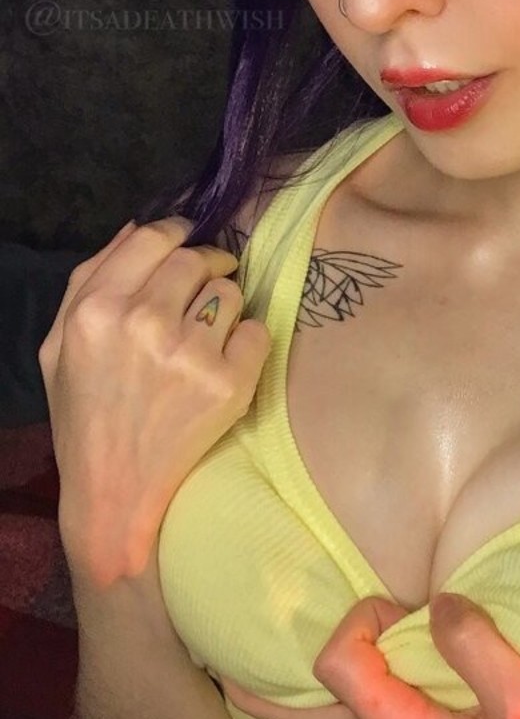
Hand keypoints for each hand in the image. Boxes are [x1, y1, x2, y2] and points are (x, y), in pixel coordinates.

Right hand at [38, 215, 270, 584]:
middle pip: (196, 260)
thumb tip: (139, 227)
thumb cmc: (85, 415)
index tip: (188, 238)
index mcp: (97, 310)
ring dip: (222, 308)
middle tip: (200, 292)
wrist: (114, 491)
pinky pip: (258, 330)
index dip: (177, 232)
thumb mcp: (60, 345)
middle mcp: (145, 322)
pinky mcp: (230, 382)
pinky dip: (246, 343)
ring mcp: (191, 353)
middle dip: (203, 269)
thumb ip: (90, 279)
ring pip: (229, 292)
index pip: (153, 238)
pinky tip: (222, 365)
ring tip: (202, 340)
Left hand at [218, 592, 519, 718]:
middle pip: (299, 718)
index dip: (359, 618)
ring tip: (284, 673)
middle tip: (236, 660)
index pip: (336, 662)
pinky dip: (335, 717)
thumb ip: (475, 644)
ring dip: (305, 699)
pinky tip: (355, 700)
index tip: (403, 608)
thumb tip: (438, 602)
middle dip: (266, 688)